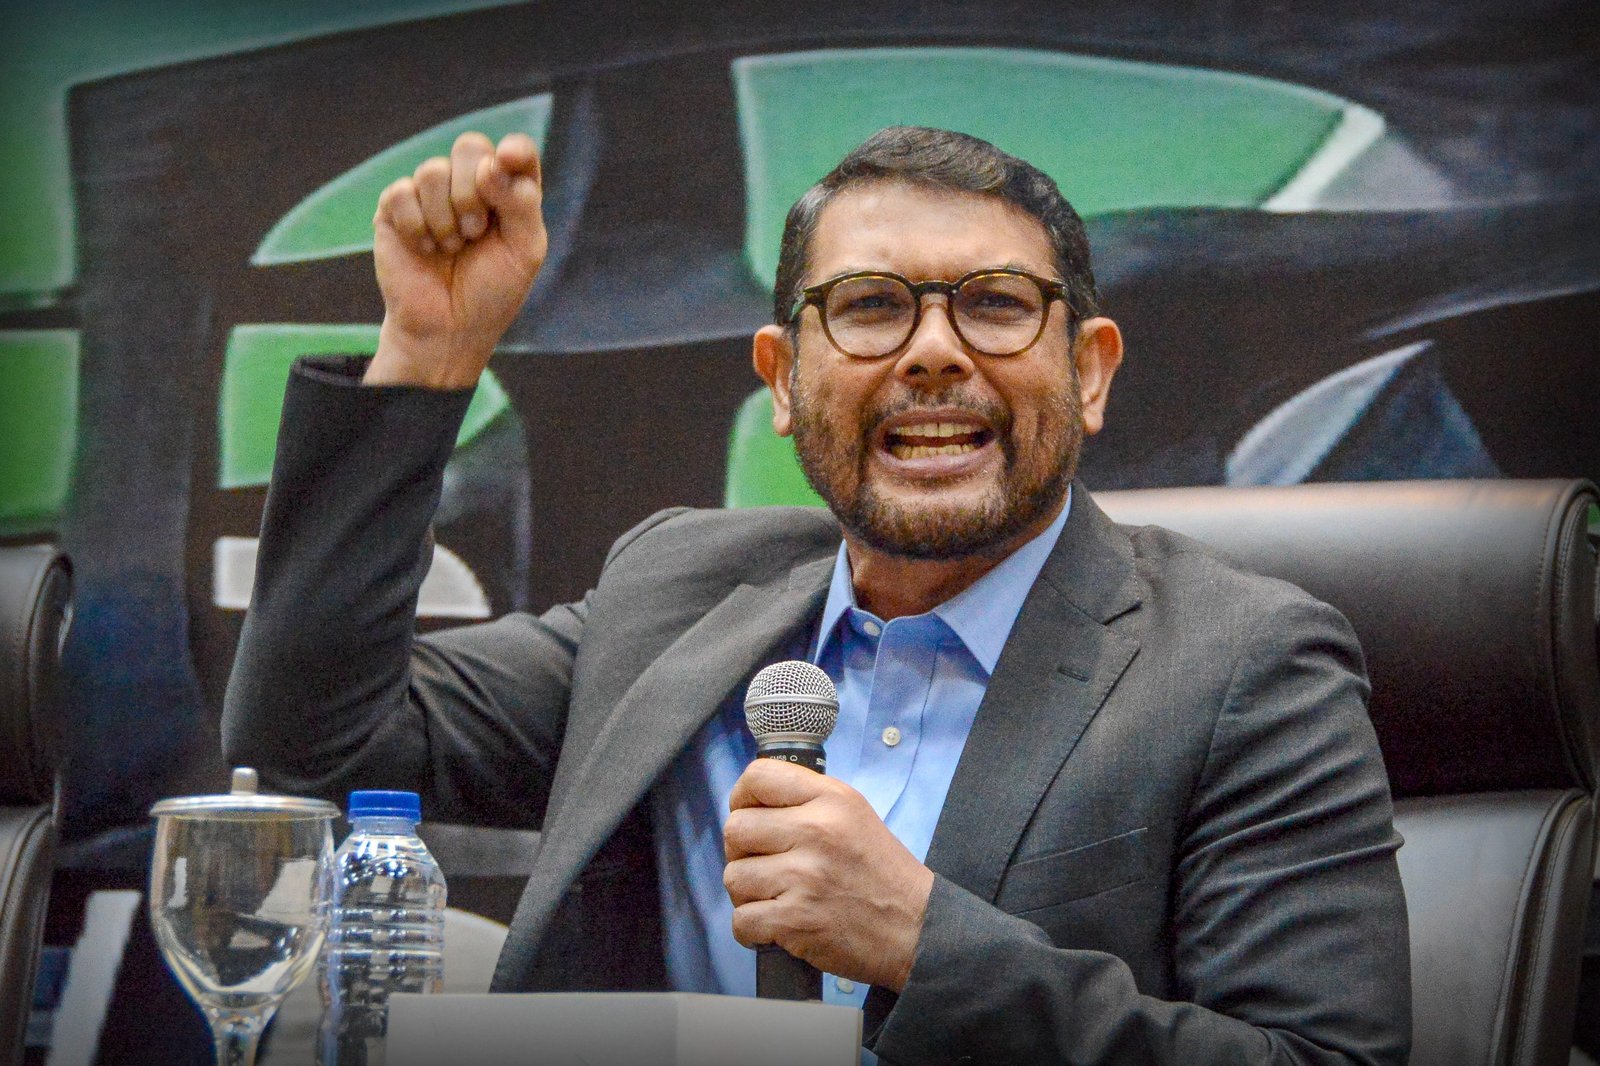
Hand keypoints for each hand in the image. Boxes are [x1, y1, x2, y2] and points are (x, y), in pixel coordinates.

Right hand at [366, 131, 547, 387]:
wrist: (447, 330)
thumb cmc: (491, 292)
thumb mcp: (524, 251)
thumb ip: (521, 203)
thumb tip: (491, 163)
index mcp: (507, 192)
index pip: (515, 151)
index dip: (513, 151)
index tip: (508, 160)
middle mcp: (469, 185)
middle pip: (470, 146)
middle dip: (473, 191)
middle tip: (475, 231)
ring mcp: (430, 194)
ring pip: (433, 170)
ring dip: (446, 218)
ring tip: (451, 248)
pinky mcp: (395, 208)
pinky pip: (402, 192)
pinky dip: (418, 227)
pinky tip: (424, 249)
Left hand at [724, 758, 933, 991]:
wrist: (916, 929)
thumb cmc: (881, 873)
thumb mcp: (854, 814)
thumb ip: (806, 800)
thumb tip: (751, 802)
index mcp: (830, 799)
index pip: (757, 777)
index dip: (741, 798)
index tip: (749, 815)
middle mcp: (815, 831)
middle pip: (735, 829)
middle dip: (741, 851)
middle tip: (765, 865)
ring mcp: (804, 877)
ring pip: (733, 876)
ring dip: (747, 892)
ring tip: (775, 897)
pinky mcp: (795, 920)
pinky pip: (741, 919)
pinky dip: (751, 929)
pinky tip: (775, 926)